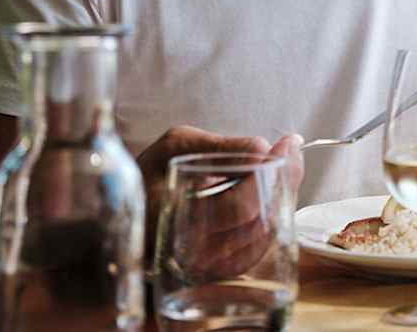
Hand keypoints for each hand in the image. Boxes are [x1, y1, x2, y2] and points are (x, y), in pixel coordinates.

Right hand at [138, 126, 304, 273]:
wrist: (125, 208)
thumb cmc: (149, 171)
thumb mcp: (177, 144)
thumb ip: (222, 147)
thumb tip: (265, 148)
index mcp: (172, 219)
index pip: (239, 208)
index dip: (269, 175)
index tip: (283, 144)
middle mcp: (188, 253)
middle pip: (258, 225)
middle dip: (284, 182)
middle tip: (290, 152)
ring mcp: (202, 269)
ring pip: (263, 240)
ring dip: (284, 199)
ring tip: (287, 165)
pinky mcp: (214, 272)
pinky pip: (256, 250)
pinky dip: (273, 217)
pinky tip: (277, 191)